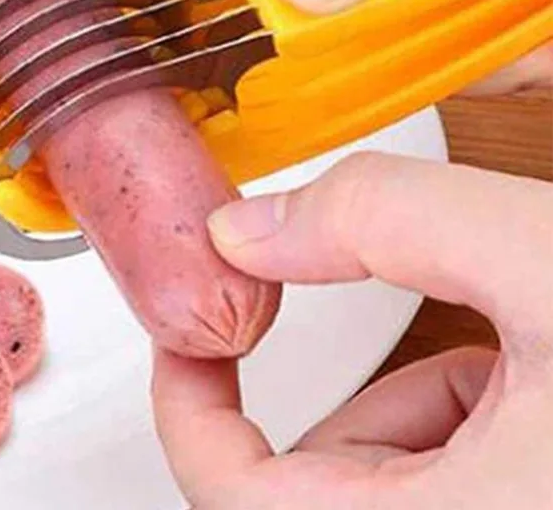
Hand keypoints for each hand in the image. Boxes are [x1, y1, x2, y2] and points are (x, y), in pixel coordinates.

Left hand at [152, 153, 552, 508]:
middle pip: (316, 483)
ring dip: (412, 397)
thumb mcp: (537, 257)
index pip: (238, 497)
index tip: (183, 340)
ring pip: (389, 478)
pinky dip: (461, 413)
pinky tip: (513, 365)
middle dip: (338, 387)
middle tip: (345, 313)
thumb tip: (250, 228)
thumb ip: (383, 219)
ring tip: (489, 337)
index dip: (187, 410)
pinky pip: (448, 477)